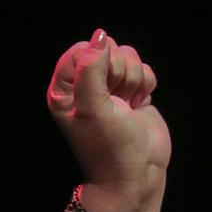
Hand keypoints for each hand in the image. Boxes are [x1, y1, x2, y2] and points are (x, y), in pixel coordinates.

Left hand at [47, 29, 168, 211]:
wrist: (137, 175)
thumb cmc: (109, 146)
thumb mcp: (93, 108)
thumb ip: (92, 70)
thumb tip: (99, 36)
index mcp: (64, 90)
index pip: (80, 50)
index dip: (98, 61)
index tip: (103, 87)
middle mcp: (85, 87)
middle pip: (107, 50)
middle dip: (119, 71)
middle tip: (117, 100)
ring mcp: (111, 89)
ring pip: (128, 57)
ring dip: (134, 79)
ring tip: (128, 105)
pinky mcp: (134, 93)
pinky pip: (145, 69)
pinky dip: (147, 84)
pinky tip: (140, 104)